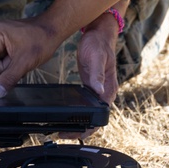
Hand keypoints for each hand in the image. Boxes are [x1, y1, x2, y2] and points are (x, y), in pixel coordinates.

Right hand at [0, 17, 60, 98]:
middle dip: (4, 69)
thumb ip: (8, 78)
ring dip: (8, 67)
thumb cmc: (41, 39)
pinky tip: (19, 59)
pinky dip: (9, 64)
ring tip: (21, 59)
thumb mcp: (25, 62)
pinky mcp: (1, 42)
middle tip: (19, 63)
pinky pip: (0, 60)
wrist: (52, 30)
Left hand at [54, 22, 118, 138]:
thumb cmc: (100, 44)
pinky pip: (83, 104)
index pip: (100, 117)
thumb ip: (97, 74)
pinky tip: (65, 114)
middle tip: (60, 134)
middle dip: (78, 130)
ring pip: (87, 113)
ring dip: (76, 122)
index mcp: (108, 90)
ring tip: (60, 129)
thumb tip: (98, 91)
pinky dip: (75, 112)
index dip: (87, 129)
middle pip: (93, 119)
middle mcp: (104, 93)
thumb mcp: (97, 58)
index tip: (73, 133)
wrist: (99, 33)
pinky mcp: (89, 85)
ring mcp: (96, 90)